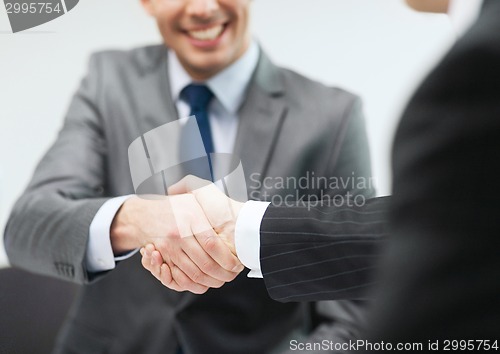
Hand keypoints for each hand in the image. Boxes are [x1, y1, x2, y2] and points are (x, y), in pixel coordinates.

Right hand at [141, 176, 244, 292]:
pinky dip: (195, 284)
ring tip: (223, 278)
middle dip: (223, 274)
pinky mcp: (163, 259)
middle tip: (233, 274)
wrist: (142, 214)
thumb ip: (209, 200)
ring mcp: (170, 248)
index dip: (226, 258)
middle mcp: (180, 234)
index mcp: (191, 218)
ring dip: (211, 281)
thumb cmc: (173, 206)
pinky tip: (205, 280)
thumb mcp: (192, 197)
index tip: (237, 263)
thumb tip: (231, 214)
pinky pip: (181, 278)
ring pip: (194, 273)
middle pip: (205, 263)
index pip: (212, 244)